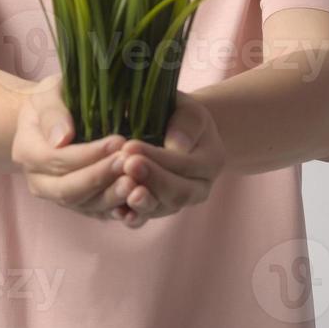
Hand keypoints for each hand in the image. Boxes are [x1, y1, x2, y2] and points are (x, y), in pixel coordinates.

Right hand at [10, 74, 131, 220]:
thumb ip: (52, 113)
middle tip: (128, 162)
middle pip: (67, 189)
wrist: (54, 119)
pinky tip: (136, 201)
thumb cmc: (54, 99)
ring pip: (84, 205)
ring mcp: (57, 196)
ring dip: (111, 197)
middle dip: (99, 177)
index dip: (88, 154)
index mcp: (26, 151)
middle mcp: (38, 180)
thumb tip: (61, 138)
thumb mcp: (48, 93)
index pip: (55, 159)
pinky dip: (116, 210)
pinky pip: (96, 212)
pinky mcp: (78, 204)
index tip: (117, 141)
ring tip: (136, 183)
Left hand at [103, 91, 225, 228]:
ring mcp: (178, 202)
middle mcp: (199, 188)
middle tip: (126, 165)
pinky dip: (132, 216)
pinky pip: (146, 218)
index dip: (158, 158)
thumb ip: (187, 124)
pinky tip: (117, 210)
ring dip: (141, 201)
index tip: (130, 146)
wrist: (178, 133)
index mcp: (211, 160)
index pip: (185, 164)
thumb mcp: (189, 109)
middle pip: (178, 193)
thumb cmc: (180, 114)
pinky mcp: (158, 209)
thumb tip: (177, 145)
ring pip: (161, 208)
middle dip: (151, 180)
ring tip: (122, 187)